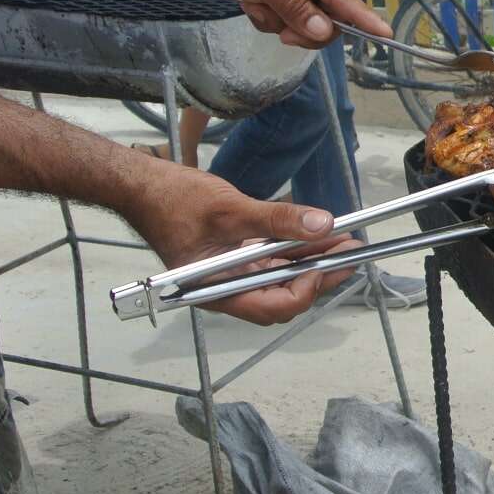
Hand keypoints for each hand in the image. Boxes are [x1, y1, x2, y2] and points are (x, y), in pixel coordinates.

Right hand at [124, 165, 356, 323]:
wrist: (141, 186)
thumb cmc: (173, 200)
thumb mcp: (230, 208)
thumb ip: (276, 219)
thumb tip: (322, 225)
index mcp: (218, 291)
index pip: (272, 307)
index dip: (305, 290)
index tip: (327, 264)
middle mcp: (228, 290)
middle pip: (283, 295)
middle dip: (320, 276)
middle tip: (352, 254)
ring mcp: (232, 275)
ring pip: (281, 277)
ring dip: (312, 261)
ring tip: (345, 242)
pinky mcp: (235, 258)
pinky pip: (272, 260)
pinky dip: (295, 249)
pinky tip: (318, 235)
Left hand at [189, 0, 391, 49]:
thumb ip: (293, 6)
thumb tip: (324, 30)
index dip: (361, 16)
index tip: (383, 34)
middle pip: (327, 14)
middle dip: (300, 25)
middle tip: (279, 30)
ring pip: (307, 22)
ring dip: (279, 21)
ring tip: (254, 3)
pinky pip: (291, 21)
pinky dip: (271, 19)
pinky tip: (253, 3)